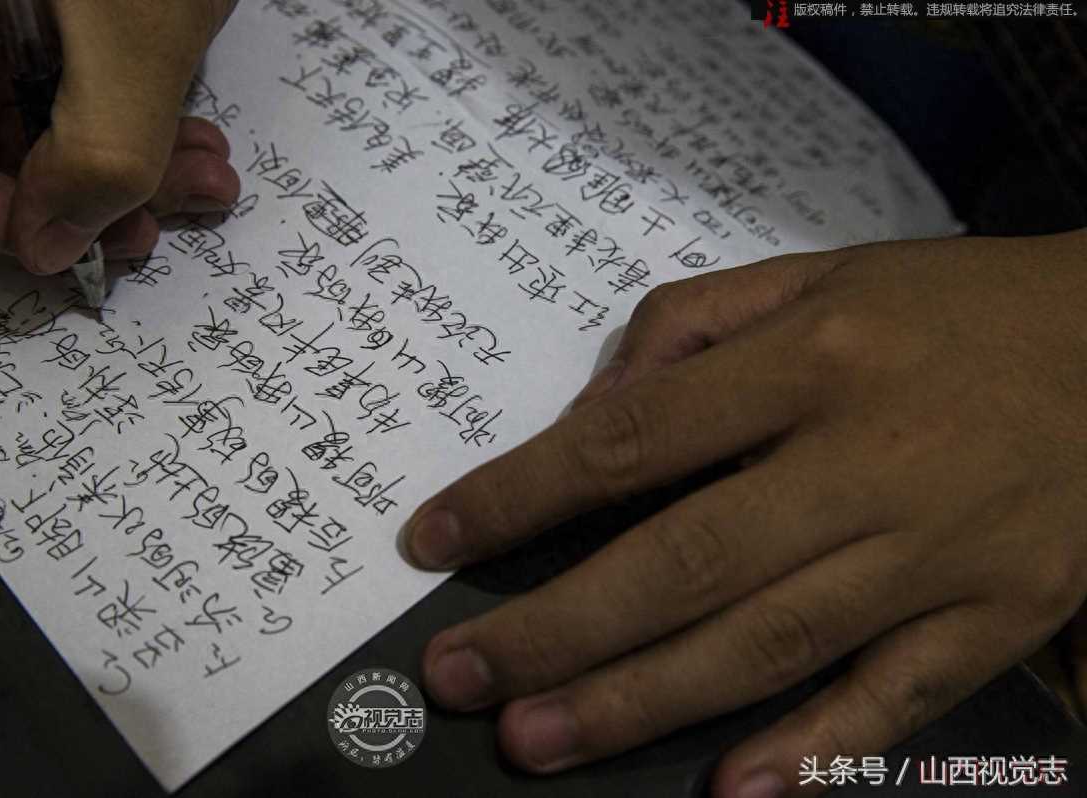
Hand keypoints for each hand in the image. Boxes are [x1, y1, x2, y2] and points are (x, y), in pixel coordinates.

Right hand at [0, 0, 239, 272]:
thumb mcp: (131, 37)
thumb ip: (96, 154)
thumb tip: (52, 250)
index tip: (72, 251)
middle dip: (84, 195)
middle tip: (163, 218)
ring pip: (28, 119)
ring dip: (123, 165)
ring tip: (202, 175)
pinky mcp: (32, 3)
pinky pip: (63, 80)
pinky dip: (129, 118)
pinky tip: (190, 137)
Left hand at [404, 229, 1086, 796]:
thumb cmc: (944, 308)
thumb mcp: (813, 274)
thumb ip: (688, 327)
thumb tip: (589, 419)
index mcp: (811, 358)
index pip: (632, 439)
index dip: (521, 494)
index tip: (436, 539)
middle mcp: (867, 459)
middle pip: (687, 560)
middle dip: (559, 628)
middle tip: (458, 678)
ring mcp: (939, 551)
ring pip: (771, 642)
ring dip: (643, 701)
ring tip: (537, 741)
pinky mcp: (1002, 614)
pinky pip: (899, 697)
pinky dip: (817, 749)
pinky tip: (729, 790)